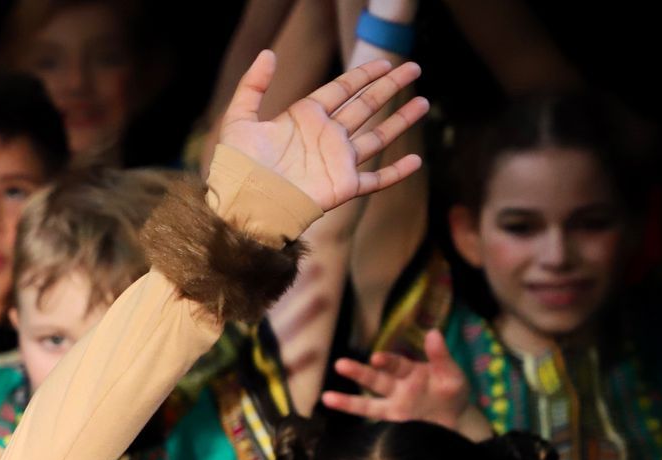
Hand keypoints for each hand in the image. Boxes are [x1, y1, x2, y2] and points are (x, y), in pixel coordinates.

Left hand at [215, 51, 428, 212]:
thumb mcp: (239, 120)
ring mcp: (336, 162)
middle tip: (414, 68)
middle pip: (366, 106)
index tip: (385, 63)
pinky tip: (415, 161)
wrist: (242, 205)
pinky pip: (375, 179)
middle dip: (390, 87)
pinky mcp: (342, 187)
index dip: (364, 75)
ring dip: (400, 121)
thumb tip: (268, 53)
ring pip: (377, 137)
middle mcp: (325, 137)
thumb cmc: (237, 167)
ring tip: (424, 104)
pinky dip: (395, 172)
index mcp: (305, 118)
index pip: (342, 89)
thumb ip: (252, 86)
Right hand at [325, 330, 472, 431]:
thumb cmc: (452, 393)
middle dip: (358, 373)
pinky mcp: (393, 424)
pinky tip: (340, 418)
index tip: (375, 359)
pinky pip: (373, 422)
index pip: (396, 365)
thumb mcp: (453, 374)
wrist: (457, 421)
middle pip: (375, 380)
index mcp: (411, 373)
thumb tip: (433, 332)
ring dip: (347, 401)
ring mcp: (393, 407)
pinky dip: (359, 421)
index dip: (386, 362)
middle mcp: (397, 388)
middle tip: (340, 365)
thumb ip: (441, 357)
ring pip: (368, 404)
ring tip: (326, 398)